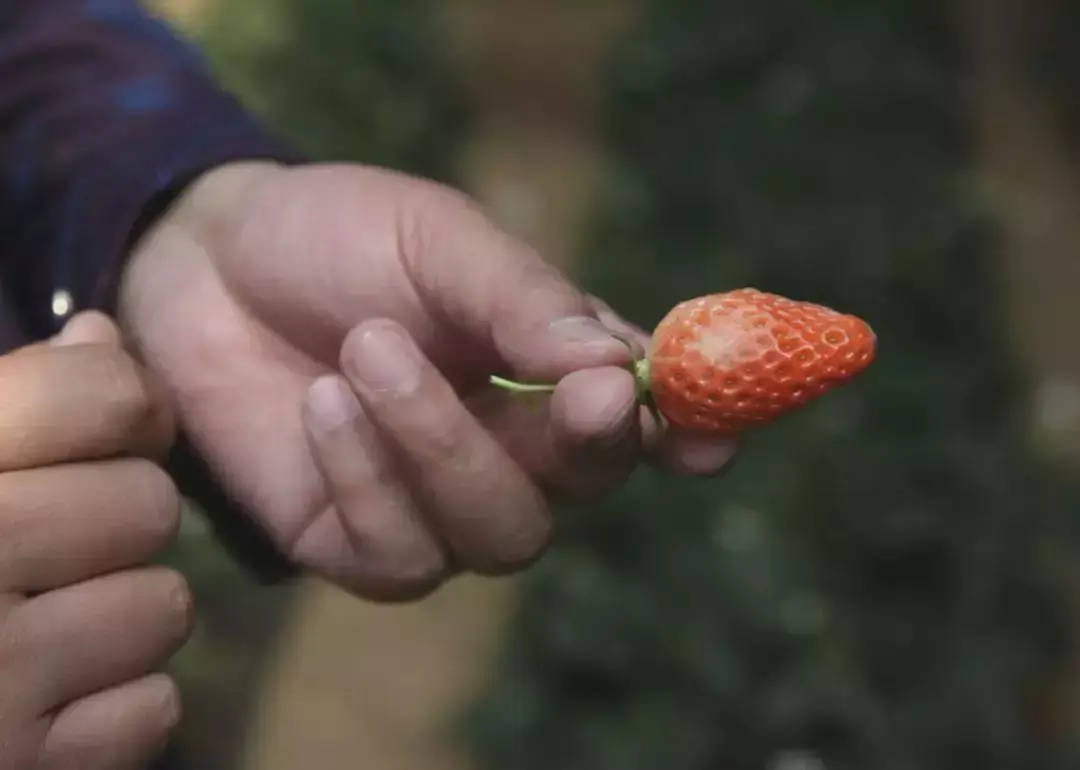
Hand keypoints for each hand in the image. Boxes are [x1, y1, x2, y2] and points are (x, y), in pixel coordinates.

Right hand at [0, 312, 190, 769]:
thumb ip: (10, 399)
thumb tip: (100, 336)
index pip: (101, 394)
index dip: (127, 407)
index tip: (111, 433)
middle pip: (149, 503)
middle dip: (113, 527)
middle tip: (46, 555)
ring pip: (163, 605)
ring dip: (118, 621)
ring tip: (39, 634)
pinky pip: (154, 707)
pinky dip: (114, 712)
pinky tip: (41, 711)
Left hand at [120, 161, 736, 599]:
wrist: (206, 261)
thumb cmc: (338, 236)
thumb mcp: (439, 239)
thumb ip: (526, 302)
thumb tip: (617, 368)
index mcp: (548, 371)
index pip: (639, 423)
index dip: (686, 436)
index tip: (709, 439)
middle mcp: (508, 448)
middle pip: (581, 492)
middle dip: (577, 447)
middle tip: (570, 392)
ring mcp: (434, 505)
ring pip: (498, 537)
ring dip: (442, 446)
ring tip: (366, 349)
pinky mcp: (356, 543)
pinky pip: (399, 559)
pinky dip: (365, 479)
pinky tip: (321, 406)